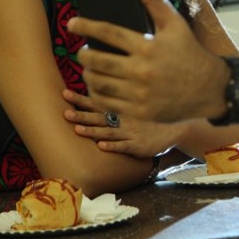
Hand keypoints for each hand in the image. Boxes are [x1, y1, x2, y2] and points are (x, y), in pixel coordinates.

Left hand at [63, 89, 179, 158]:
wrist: (175, 129)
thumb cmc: (149, 123)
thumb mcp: (132, 113)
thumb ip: (115, 110)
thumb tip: (94, 105)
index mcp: (120, 112)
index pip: (97, 103)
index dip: (81, 99)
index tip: (64, 93)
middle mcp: (123, 120)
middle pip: (99, 117)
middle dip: (81, 114)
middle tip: (64, 112)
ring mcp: (130, 133)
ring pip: (109, 131)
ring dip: (93, 130)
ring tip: (77, 129)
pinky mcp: (138, 146)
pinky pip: (123, 146)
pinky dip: (113, 145)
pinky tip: (101, 145)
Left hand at [67, 0, 225, 122]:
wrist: (209, 89)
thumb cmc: (189, 52)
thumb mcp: (174, 24)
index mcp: (148, 47)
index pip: (108, 33)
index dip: (86, 26)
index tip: (73, 24)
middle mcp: (142, 71)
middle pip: (97, 61)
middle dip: (83, 55)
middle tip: (82, 51)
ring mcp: (140, 95)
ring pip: (99, 84)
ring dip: (88, 74)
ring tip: (89, 68)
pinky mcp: (140, 112)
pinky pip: (108, 104)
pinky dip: (97, 94)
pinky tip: (98, 86)